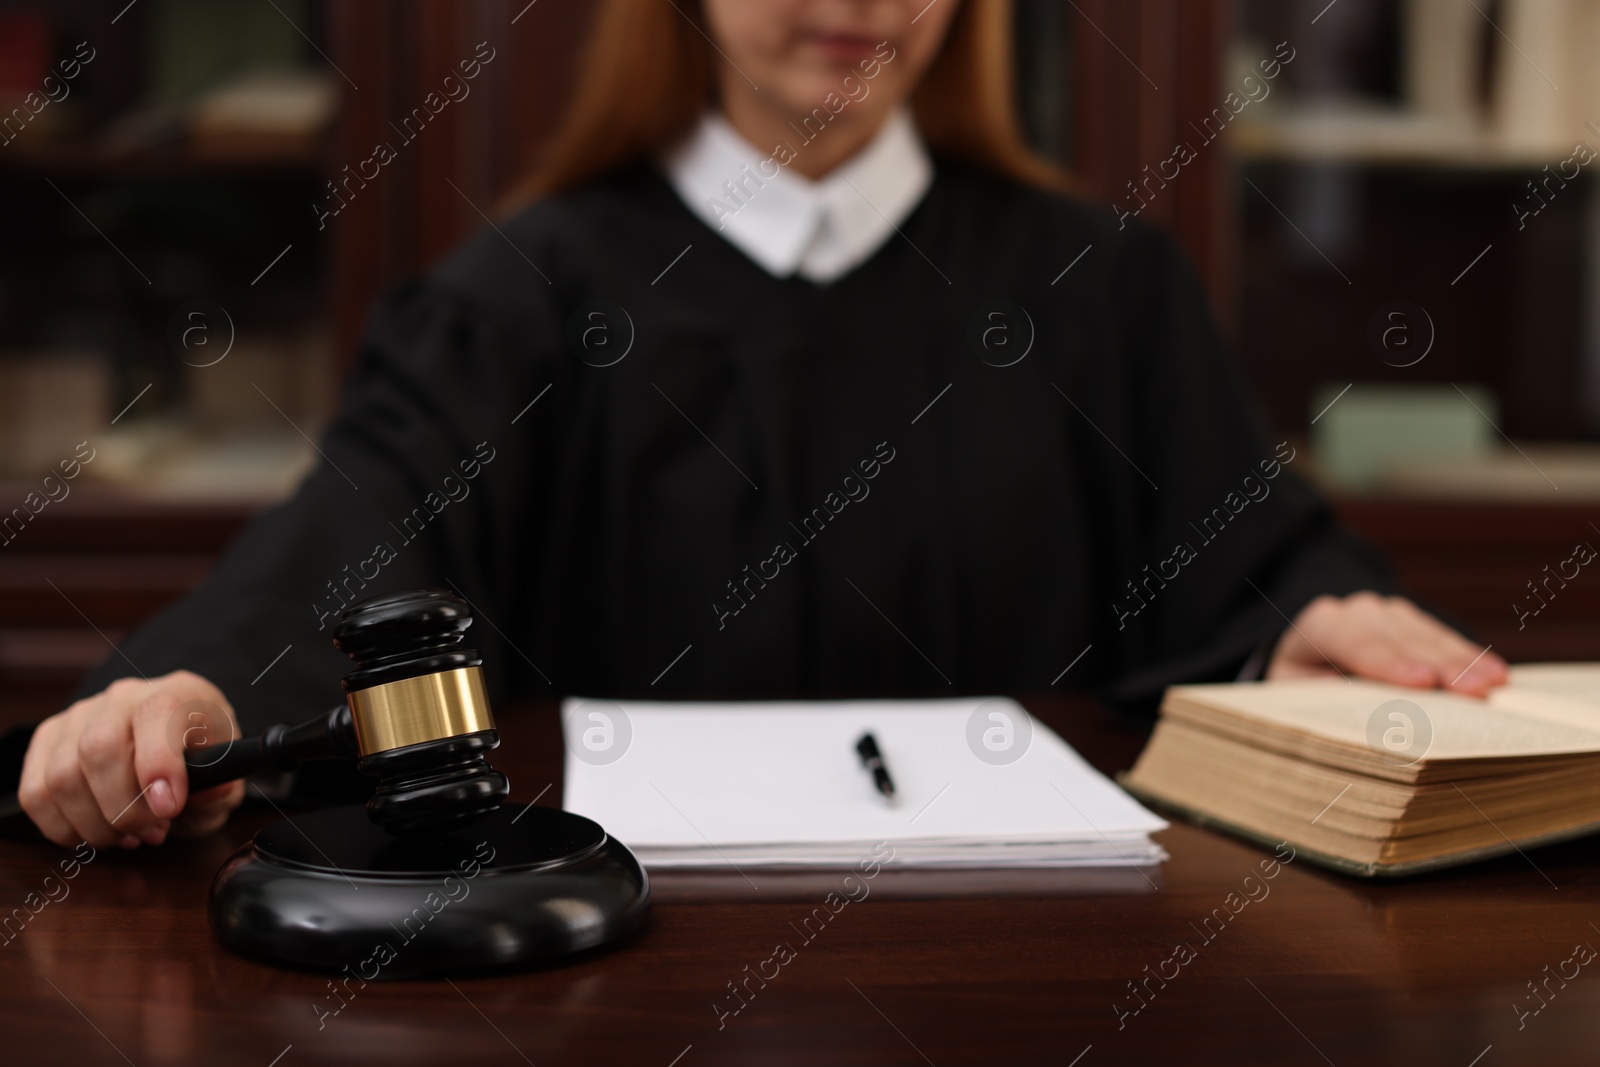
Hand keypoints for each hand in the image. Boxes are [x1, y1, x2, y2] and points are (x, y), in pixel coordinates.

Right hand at [18, 670, 244, 848]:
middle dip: (125, 809)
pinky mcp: (47, 741)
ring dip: (96, 823)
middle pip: (99, 749)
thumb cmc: (202, 758)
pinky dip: (63, 827)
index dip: (158, 764)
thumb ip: (221, 785)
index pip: (156, 713)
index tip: (168, 808)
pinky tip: (98, 832)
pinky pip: (36, 793)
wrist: (177, 742)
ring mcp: (79, 716)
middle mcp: (124, 697)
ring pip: (62, 776)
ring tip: (131, 835)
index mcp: (177, 693)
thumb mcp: (227, 772)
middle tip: (154, 832)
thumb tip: (210, 792)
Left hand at [1267, 592, 1508, 697]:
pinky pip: (1444, 638)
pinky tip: (1495, 672)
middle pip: (1401, 638)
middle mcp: (1356, 611)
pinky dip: (1469, 655)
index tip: (1423, 682)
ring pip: (1429, 635)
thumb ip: (1318, 693)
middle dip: (1440, 664)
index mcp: (1320, 626)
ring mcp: (1388, 612)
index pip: (1355, 641)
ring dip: (1464, 661)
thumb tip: (1355, 701)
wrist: (1306, 650)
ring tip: (1494, 685)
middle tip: (1476, 691)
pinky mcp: (1412, 621)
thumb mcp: (1294, 690)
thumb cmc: (1302, 681)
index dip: (1389, 662)